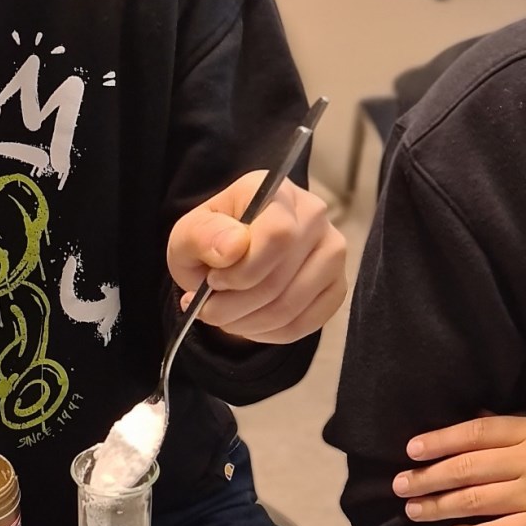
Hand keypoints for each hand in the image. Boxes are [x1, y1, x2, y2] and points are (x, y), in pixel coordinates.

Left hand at [166, 173, 346, 343]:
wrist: (232, 254)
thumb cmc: (212, 240)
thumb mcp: (189, 234)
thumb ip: (202, 236)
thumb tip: (232, 248)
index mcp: (277, 192)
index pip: (278, 235)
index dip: (242, 270)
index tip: (213, 280)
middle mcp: (314, 216)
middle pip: (280, 278)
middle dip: (234, 305)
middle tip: (207, 308)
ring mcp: (332, 252)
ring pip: (290, 306)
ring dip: (247, 322)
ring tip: (223, 317)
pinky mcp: (336, 286)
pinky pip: (304, 325)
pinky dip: (268, 333)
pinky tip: (248, 323)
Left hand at [392, 415, 525, 525]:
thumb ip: (511, 424)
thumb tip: (471, 417)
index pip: (476, 432)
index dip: (441, 440)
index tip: (412, 449)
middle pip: (467, 468)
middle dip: (428, 477)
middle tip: (400, 484)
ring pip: (476, 501)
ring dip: (440, 506)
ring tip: (414, 509)